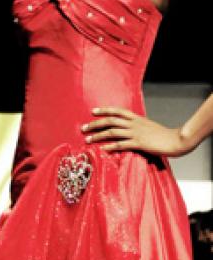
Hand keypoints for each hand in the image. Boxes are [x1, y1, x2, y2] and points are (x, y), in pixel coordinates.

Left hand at [81, 106, 197, 156]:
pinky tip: (102, 149)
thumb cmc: (161, 135)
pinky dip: (110, 146)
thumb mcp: (147, 126)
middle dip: (95, 124)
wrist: (175, 141)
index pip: (117, 110)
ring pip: (112, 132)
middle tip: (83, 128)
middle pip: (110, 121)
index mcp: (136, 118)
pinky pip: (121, 144)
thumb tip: (125, 128)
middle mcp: (134, 124)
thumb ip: (135, 125)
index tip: (93, 112)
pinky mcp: (139, 144)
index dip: (104, 110)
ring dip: (98, 136)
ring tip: (88, 140)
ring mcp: (136, 133)